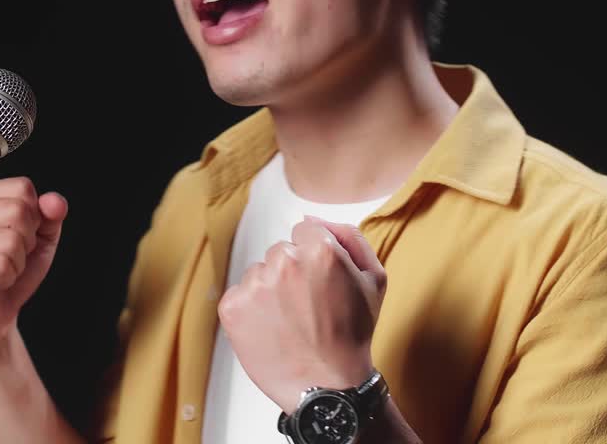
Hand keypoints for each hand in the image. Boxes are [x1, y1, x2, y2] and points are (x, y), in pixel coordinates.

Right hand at [0, 176, 67, 357]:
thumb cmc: (9, 280)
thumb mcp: (40, 243)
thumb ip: (50, 217)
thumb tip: (54, 201)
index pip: (20, 188)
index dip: (32, 217)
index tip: (17, 238)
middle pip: (16, 210)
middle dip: (25, 242)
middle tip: (7, 260)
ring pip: (10, 239)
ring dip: (15, 264)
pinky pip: (0, 263)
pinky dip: (5, 279)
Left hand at [217, 215, 386, 413]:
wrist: (326, 387)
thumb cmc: (352, 335)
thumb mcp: (374, 279)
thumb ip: (348, 236)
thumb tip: (311, 218)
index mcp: (319, 249)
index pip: (306, 231)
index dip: (316, 259)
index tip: (320, 284)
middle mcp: (284, 261)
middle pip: (282, 252)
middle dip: (292, 273)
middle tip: (308, 308)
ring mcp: (255, 285)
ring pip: (260, 273)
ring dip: (271, 291)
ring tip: (290, 322)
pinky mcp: (232, 307)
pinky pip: (240, 295)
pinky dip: (252, 311)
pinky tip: (271, 330)